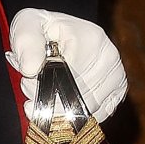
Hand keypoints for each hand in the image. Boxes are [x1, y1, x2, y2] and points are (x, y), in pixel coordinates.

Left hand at [7, 8, 127, 124]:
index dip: (42, 84)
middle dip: (48, 97)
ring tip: (44, 88)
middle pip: (76, 96)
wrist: (60, 31)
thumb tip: (30, 69)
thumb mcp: (27, 26)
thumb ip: (26, 44)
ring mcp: (117, 76)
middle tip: (32, 85)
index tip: (28, 78)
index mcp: (90, 38)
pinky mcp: (118, 93)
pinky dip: (73, 116)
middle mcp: (110, 57)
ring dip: (58, 108)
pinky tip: (59, 100)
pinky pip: (94, 117)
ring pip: (84, 111)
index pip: (66, 76)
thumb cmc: (42, 29)